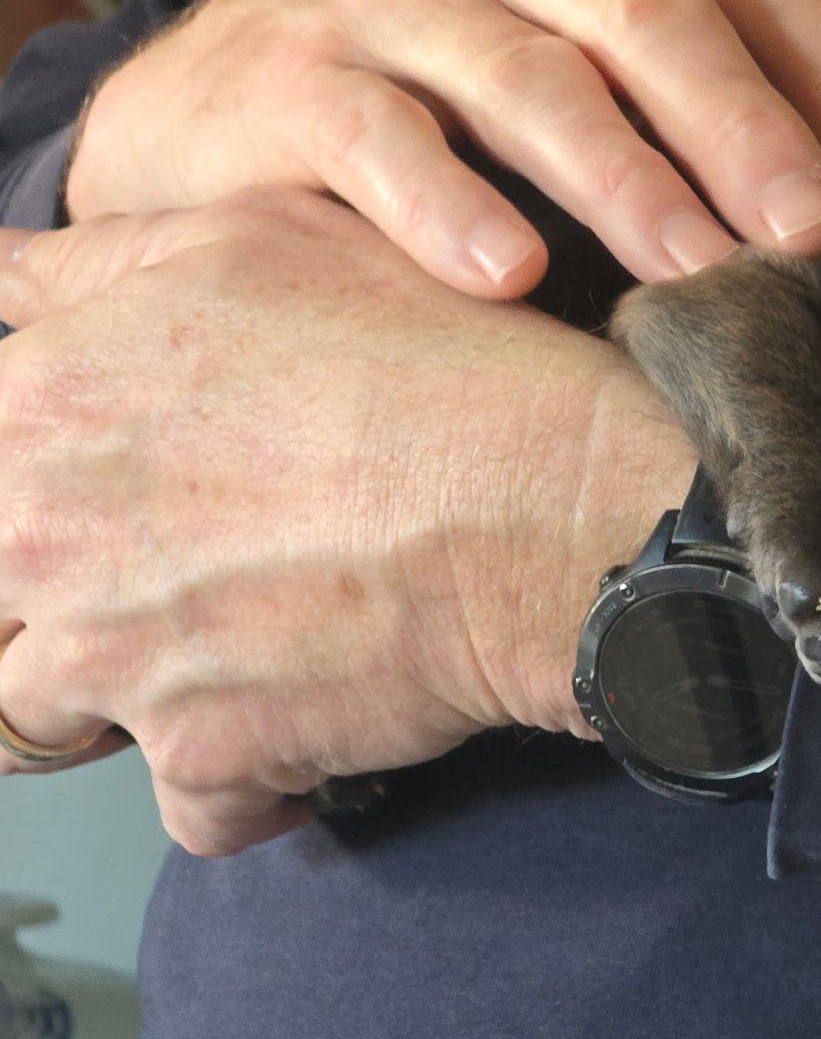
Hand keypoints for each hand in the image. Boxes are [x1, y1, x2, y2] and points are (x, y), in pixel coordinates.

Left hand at [0, 189, 694, 855]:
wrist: (547, 501)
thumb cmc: (425, 354)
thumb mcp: (256, 236)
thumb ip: (96, 265)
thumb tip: (5, 276)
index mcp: (39, 400)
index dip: (46, 483)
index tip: (118, 492)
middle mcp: (41, 535)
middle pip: (2, 594)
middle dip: (70, 596)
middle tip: (185, 565)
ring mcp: (110, 660)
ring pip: (50, 714)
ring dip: (131, 694)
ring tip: (236, 645)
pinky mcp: (198, 760)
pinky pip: (188, 802)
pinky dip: (245, 780)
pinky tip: (308, 716)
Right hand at [67, 0, 820, 294]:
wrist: (216, 104)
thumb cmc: (439, 102)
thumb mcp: (580, 68)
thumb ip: (695, 108)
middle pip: (652, 17)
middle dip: (747, 128)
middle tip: (809, 236)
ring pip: (533, 77)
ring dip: (626, 180)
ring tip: (692, 269)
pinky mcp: (295, 76)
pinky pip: (385, 140)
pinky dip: (452, 208)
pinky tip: (511, 276)